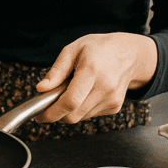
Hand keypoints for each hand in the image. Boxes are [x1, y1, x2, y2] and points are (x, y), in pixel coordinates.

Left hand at [33, 33, 156, 123]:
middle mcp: (105, 88)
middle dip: (56, 114)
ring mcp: (112, 100)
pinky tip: (83, 93)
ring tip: (69, 91)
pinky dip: (80, 109)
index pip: (70, 101)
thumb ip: (56, 71)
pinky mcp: (114, 107)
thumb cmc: (98, 49)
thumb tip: (41, 89)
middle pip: (74, 115)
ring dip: (68, 111)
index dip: (52, 112)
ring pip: (80, 118)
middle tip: (48, 104)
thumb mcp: (73, 50)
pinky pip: (89, 115)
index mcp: (92, 71)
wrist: (127, 54)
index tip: (40, 115)